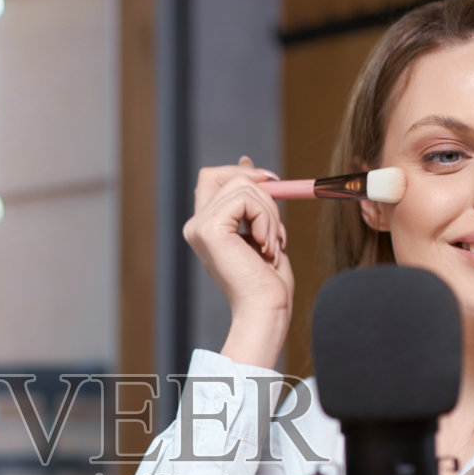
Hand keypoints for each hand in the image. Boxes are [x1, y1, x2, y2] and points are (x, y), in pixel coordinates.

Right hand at [182, 157, 293, 367]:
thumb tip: (247, 163)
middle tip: (278, 226)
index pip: (213, 177)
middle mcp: (196, 225)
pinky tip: (266, 246)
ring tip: (274, 245)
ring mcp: (199, 227)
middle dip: (264, 192)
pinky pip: (246, 200)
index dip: (243, 173)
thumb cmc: (268, 283)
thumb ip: (252, 201)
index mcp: (205, 227)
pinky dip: (267, 218)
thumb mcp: (261, 230)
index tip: (272, 184)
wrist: (266, 311)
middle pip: (228, 175)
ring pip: (243, 186)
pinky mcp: (210, 229)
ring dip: (271, 213)